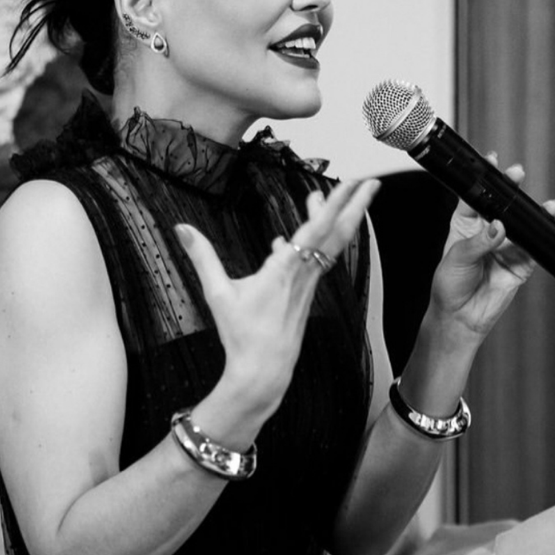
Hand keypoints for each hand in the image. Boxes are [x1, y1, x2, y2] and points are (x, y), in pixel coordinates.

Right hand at [176, 176, 379, 410]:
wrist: (263, 371)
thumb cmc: (243, 335)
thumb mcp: (217, 293)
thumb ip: (201, 257)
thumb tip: (181, 228)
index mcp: (285, 269)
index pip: (316, 229)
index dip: (334, 203)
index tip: (349, 182)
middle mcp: (303, 274)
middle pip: (338, 234)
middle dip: (356, 206)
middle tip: (372, 182)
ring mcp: (307, 284)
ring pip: (329, 245)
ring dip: (335, 219)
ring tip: (330, 196)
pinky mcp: (304, 294)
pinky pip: (315, 261)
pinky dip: (312, 243)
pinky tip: (291, 239)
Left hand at [430, 160, 554, 339]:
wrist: (460, 318)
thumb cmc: (449, 287)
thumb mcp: (457, 259)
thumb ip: (479, 242)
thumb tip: (499, 226)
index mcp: (466, 225)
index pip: (476, 196)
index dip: (485, 179)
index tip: (493, 161)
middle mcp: (489, 231)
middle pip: (505, 205)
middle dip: (514, 189)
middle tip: (518, 175)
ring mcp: (507, 246)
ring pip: (527, 225)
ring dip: (540, 214)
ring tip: (551, 207)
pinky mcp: (522, 263)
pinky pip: (541, 249)